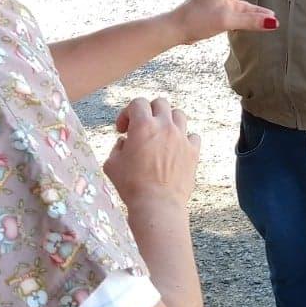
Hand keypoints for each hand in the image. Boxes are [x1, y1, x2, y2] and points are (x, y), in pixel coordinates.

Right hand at [103, 97, 200, 212]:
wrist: (157, 203)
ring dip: (168, 121)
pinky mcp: (193, 152)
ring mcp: (182, 138)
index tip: (123, 129)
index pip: (137, 103)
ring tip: (161, 135)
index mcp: (143, 126)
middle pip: (160, 103)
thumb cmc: (132, 185)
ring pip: (179, 115)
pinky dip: (185, 139)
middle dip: (149, 111)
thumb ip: (117, 147)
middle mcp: (165, 127)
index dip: (127, 113)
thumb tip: (125, 143)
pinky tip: (176, 148)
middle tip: (143, 127)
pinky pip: (193, 136)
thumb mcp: (112, 164)